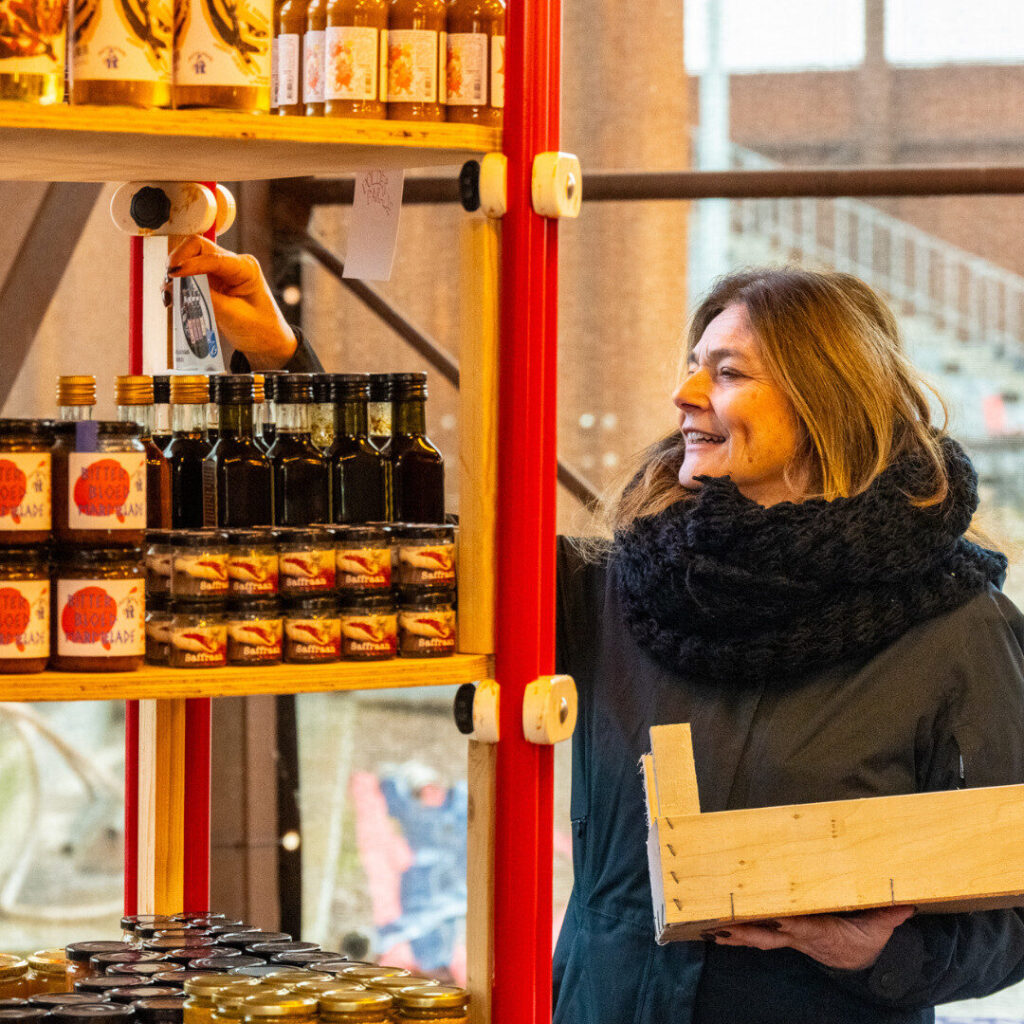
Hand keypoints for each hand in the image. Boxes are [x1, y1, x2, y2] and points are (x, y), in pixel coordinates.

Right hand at [164, 235, 297, 369]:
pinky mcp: (211, 281)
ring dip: (176, 273)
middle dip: (179, 260)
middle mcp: (232, 264)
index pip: (212, 257)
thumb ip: (208, 299)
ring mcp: (221, 271)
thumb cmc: (260, 329)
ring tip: (169, 293)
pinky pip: (189, 274)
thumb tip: (178, 286)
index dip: (190, 264)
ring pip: (189, 258)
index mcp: (245, 268)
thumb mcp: (235, 317)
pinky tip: (173, 297)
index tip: (173, 275)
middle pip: (197, 247)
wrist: (267, 343)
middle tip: (168, 281)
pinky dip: (178, 283)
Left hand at [702, 906, 915, 970]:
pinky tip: (716, 930)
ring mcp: (790, 938)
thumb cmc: (866, 939)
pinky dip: (737, 933)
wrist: (860, 961)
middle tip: (723, 924)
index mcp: (822, 932)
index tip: (774, 917)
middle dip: (747, 931)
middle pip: (770, 935)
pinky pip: (757, 936)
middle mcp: (800, 936)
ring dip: (735, 933)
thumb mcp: (880, 929)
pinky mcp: (784, 936)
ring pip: (758, 937)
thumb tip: (905, 903)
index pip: (802, 926)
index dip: (787, 923)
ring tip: (710, 927)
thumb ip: (888, 915)